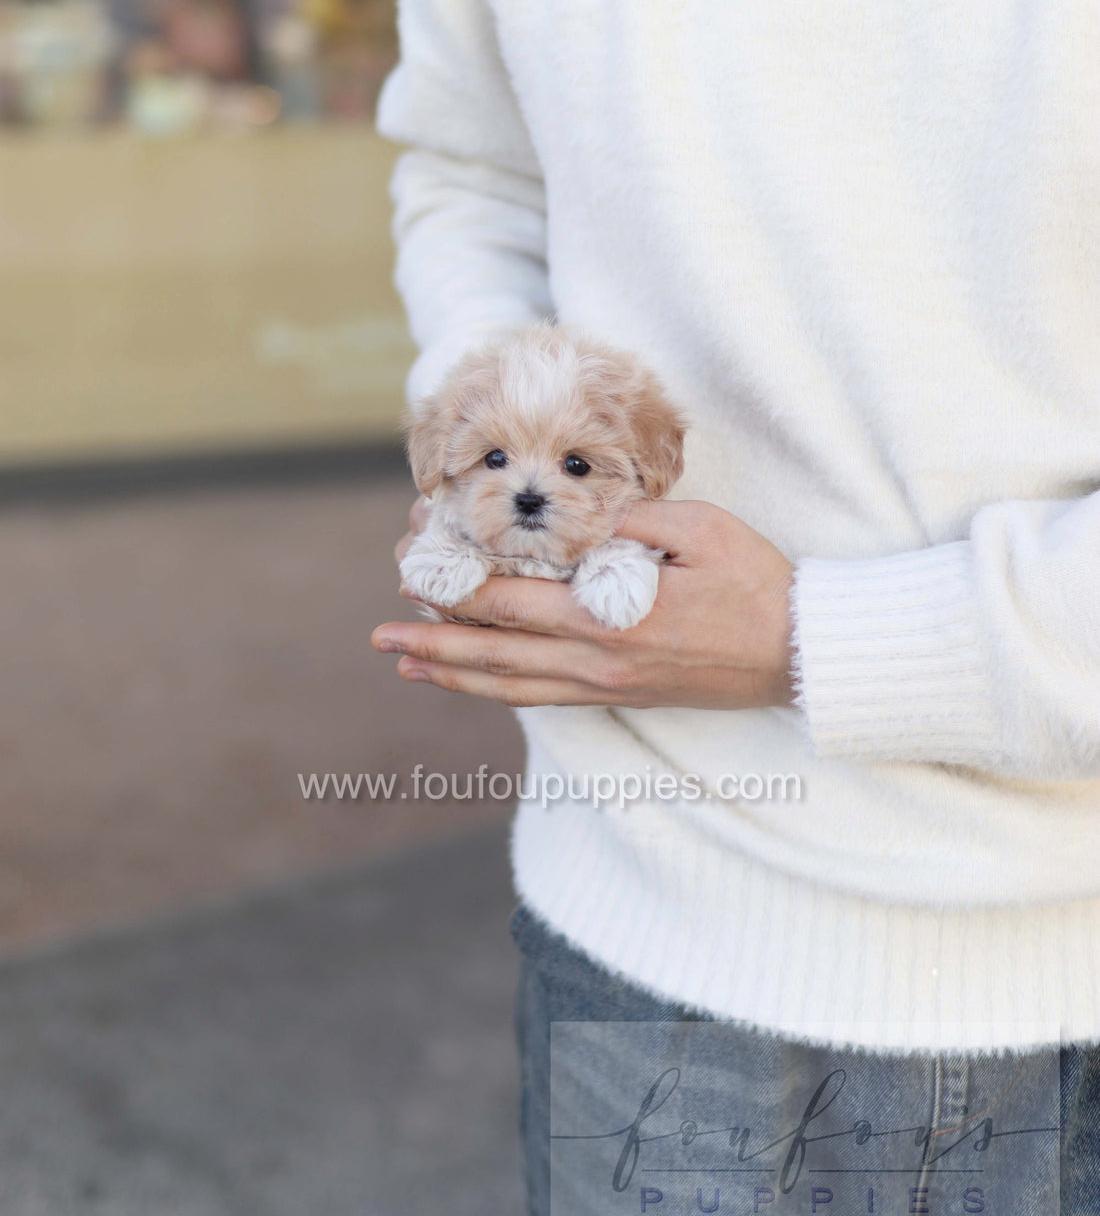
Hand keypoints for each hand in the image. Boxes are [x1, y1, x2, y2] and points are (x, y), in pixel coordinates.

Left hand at [373, 499, 794, 710]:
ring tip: (404, 665)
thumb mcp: (699, 530)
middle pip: (495, 655)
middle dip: (432, 641)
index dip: (455, 590)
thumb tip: (571, 519)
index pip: (511, 605)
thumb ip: (630, 524)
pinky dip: (498, 690)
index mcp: (610, 619)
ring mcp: (608, 684)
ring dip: (452, 676)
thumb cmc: (757, 583)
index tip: (411, 571)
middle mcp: (597, 662)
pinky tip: (475, 681)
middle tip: (379, 634)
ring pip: (512, 686)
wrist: (803, 653)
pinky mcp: (621, 694)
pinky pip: (543, 696)